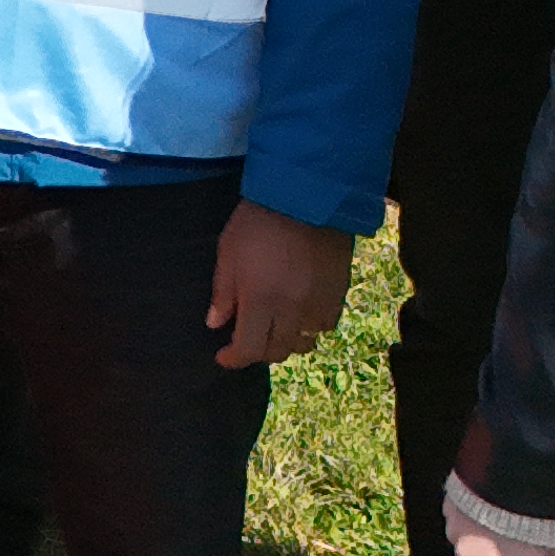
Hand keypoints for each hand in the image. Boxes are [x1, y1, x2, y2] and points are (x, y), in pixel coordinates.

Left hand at [205, 199, 356, 369]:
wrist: (308, 196)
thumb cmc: (258, 220)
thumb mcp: (228, 252)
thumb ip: (223, 292)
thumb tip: (216, 324)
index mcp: (260, 300)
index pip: (248, 349)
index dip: (234, 359)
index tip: (223, 356)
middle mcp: (291, 310)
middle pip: (277, 350)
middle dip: (259, 351)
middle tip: (248, 339)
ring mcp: (317, 303)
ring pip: (304, 342)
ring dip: (287, 341)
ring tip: (276, 328)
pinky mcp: (338, 293)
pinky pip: (326, 324)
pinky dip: (311, 326)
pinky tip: (302, 313)